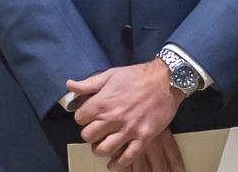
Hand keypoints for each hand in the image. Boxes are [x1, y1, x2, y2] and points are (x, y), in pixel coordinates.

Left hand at [68, 59, 183, 168]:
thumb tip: (69, 85)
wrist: (168, 79)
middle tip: (98, 131)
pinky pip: (128, 157)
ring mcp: (129, 129)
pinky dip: (118, 163)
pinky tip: (114, 163)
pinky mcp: (144, 136)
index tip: (91, 116)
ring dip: (100, 149)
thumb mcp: (111, 74)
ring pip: (104, 149)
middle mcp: (113, 117)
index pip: (79, 119)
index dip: (84, 118)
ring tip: (104, 145)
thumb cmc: (138, 76)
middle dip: (91, 134)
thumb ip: (89, 83)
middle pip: (88, 136)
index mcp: (102, 102)